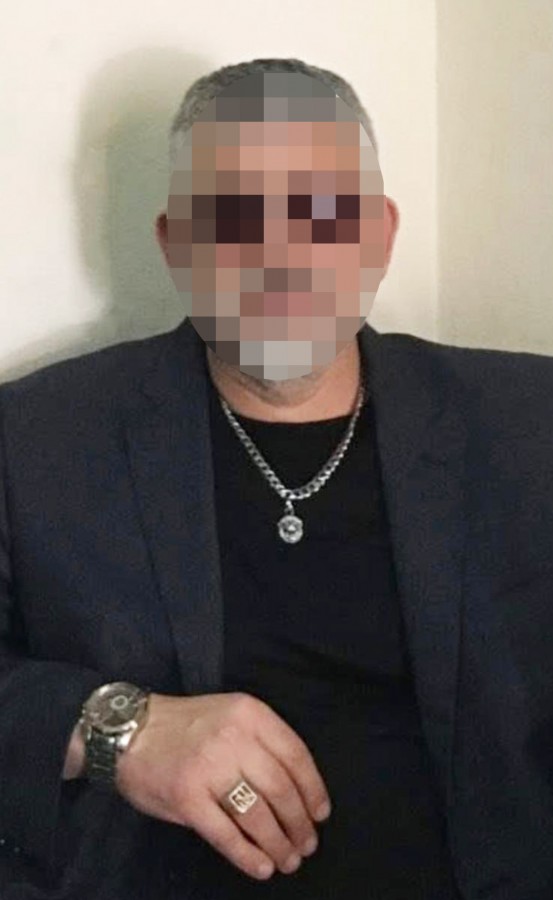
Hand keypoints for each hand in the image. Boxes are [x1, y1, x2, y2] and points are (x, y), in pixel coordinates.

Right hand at [115, 691, 331, 880]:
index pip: (295, 755)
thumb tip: (298, 792)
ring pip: (257, 815)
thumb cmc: (185, 727)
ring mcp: (208, 768)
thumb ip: (260, 743)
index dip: (313, 790)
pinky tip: (261, 868)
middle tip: (307, 845)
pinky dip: (248, 856)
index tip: (321, 814)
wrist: (126, 732)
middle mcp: (232, 738)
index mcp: (249, 713)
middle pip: (280, 789)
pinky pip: (226, 834)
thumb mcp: (230, 715)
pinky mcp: (186, 798)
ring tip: (288, 860)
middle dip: (299, 823)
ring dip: (278, 844)